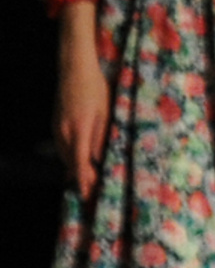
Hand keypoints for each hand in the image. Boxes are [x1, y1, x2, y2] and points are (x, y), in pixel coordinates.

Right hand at [53, 0, 107, 202]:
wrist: (74, 68)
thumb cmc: (96, 89)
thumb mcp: (106, 112)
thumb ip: (102, 137)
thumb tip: (101, 159)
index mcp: (79, 130)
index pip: (81, 164)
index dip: (84, 182)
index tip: (88, 197)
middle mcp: (64, 133)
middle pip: (72, 164)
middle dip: (81, 181)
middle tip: (92, 199)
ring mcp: (58, 129)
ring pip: (66, 157)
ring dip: (76, 171)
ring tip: (87, 187)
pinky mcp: (57, 125)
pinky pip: (64, 148)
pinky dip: (71, 159)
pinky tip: (79, 165)